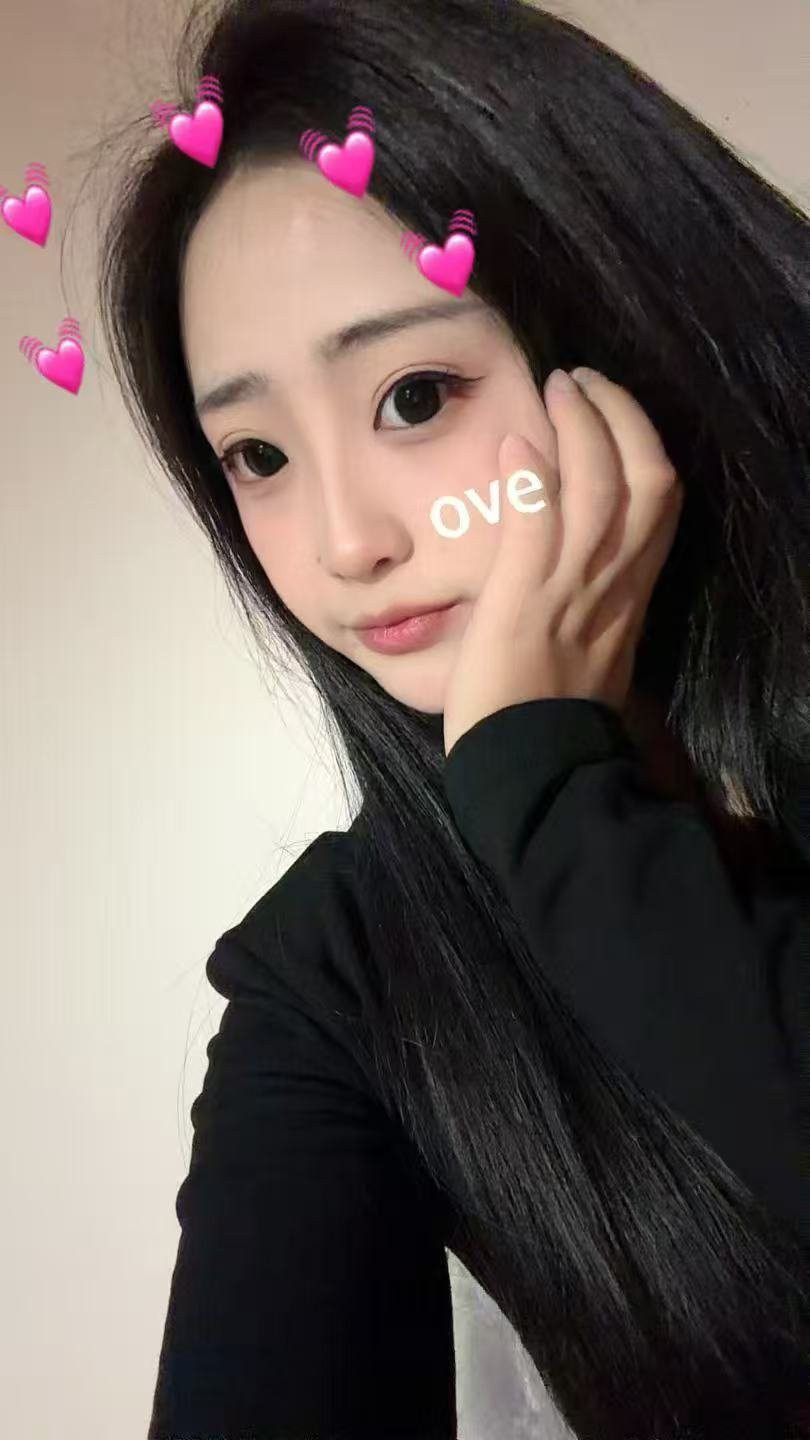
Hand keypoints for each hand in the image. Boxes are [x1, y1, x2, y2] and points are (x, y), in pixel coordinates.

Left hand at [442, 367, 683, 758]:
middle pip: (644, 478)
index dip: (641, 440)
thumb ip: (590, 592)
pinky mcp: (524, 600)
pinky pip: (537, 524)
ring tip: (555, 387)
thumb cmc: (551, 713)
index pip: (660, 499)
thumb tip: (570, 547)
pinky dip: (531, 477)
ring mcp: (571, 588)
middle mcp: (613, 581)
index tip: (608, 407)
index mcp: (631, 592)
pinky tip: (515, 440)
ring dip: (578, 426)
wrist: (534, 770)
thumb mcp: (590, 642)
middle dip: (618, 415)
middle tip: (578, 378)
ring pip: (598, 487)